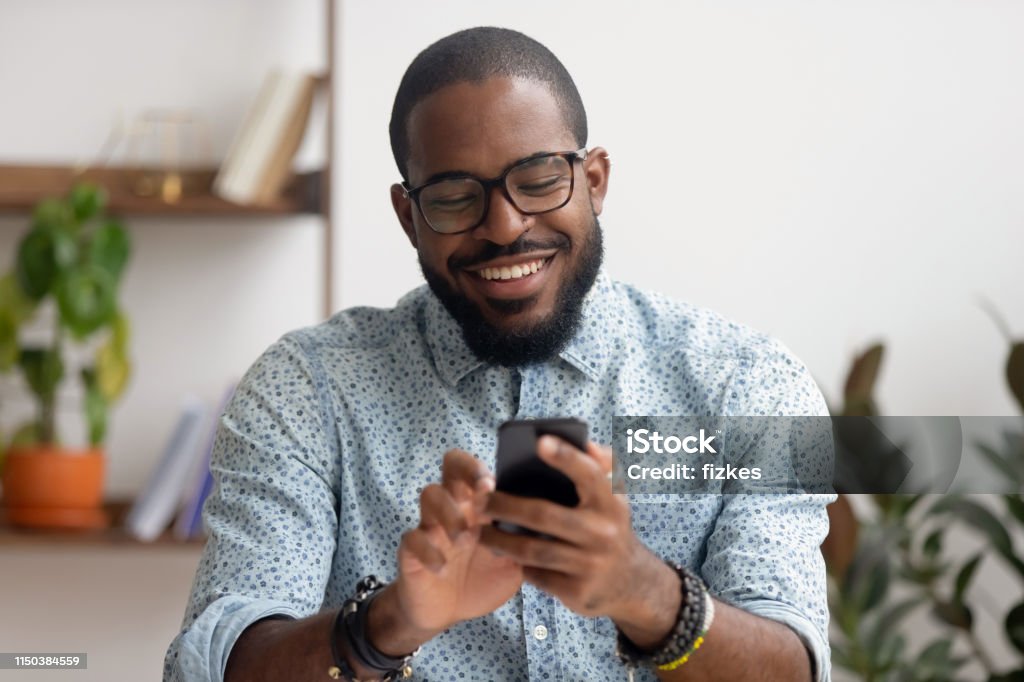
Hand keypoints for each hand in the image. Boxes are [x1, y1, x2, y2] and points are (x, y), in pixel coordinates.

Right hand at [392, 449, 523, 634]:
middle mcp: (454, 506)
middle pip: (450, 466)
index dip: (481, 467)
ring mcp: (430, 525)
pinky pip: (412, 538)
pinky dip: (428, 550)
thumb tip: (558, 522)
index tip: (492, 483)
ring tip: (463, 538)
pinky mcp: (412, 550)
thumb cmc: (484, 576)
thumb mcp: (513, 559)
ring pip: (429, 494)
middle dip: (464, 472)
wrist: (448, 611)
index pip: (477, 466)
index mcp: (479, 503)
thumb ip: (527, 539)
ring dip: (448, 512)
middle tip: (479, 493)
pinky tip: (441, 567)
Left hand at [479, 436, 677, 637]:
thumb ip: (602, 466)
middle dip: (505, 506)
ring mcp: (590, 564)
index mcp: (611, 503)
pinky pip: (535, 574)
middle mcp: (603, 533)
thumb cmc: (609, 526)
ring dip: (499, 539)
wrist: (630, 584)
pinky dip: (517, 563)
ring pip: (532, 550)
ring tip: (479, 530)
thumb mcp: (614, 497)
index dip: (566, 457)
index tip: (540, 441)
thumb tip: (586, 444)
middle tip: (479, 500)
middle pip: (543, 515)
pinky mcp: (576, 591)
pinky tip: (503, 554)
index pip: (590, 474)